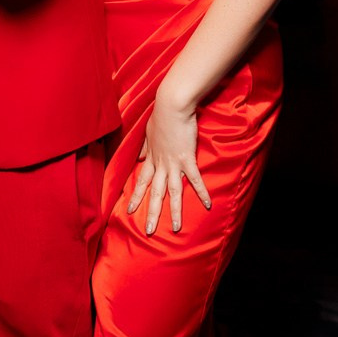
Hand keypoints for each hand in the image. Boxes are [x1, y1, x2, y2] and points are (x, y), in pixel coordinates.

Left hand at [127, 95, 210, 234]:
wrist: (171, 105)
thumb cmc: (161, 116)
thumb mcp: (148, 132)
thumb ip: (145, 148)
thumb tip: (140, 158)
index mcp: (151, 158)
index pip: (141, 181)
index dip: (136, 197)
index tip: (129, 211)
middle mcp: (161, 164)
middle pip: (155, 192)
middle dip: (151, 212)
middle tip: (147, 231)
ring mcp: (174, 163)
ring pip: (173, 192)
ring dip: (173, 211)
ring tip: (174, 228)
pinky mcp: (187, 158)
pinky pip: (195, 179)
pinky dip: (201, 192)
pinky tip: (207, 205)